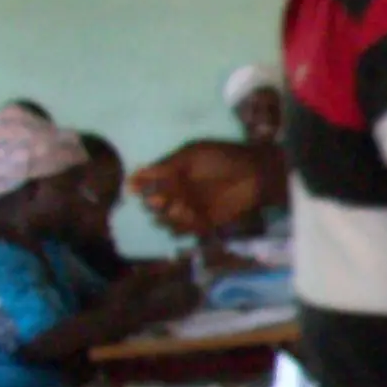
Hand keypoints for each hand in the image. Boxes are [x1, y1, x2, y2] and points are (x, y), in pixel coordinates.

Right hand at [133, 140, 268, 235]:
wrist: (254, 173)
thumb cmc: (223, 158)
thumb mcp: (191, 154)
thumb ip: (165, 164)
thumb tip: (135, 172)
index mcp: (172, 174)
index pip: (147, 183)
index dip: (138, 186)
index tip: (132, 188)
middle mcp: (179, 193)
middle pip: (154, 205)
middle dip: (153, 204)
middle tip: (161, 199)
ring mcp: (191, 209)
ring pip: (166, 221)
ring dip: (166, 217)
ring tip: (178, 208)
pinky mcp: (205, 223)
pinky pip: (185, 231)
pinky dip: (181, 227)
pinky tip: (187, 215)